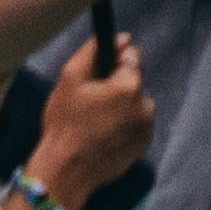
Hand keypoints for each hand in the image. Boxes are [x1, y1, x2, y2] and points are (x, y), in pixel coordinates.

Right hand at [26, 21, 155, 209]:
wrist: (65, 171)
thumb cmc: (65, 123)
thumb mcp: (70, 78)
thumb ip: (94, 50)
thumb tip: (122, 38)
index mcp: (130, 87)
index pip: (132, 57)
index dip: (113, 61)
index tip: (97, 74)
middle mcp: (145, 107)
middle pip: (135, 83)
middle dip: (117, 87)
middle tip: (91, 102)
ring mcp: (146, 130)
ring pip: (136, 106)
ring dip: (123, 107)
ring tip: (96, 121)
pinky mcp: (143, 149)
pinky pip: (136, 127)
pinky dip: (124, 127)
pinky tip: (103, 136)